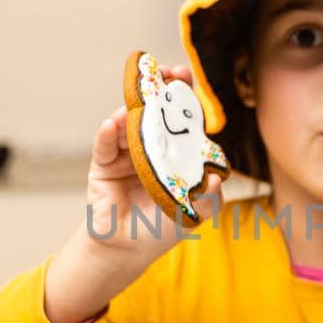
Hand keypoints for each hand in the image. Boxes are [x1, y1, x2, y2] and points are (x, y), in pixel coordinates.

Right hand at [44, 63, 221, 322]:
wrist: (127, 250)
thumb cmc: (163, 228)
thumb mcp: (195, 213)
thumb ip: (210, 197)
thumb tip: (219, 178)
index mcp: (175, 153)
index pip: (181, 119)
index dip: (185, 97)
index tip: (187, 77)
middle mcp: (151, 147)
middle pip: (155, 113)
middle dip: (158, 90)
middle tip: (163, 73)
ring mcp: (125, 153)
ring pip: (129, 125)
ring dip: (133, 109)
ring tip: (137, 99)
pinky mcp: (102, 165)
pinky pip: (104, 145)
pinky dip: (108, 134)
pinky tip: (112, 123)